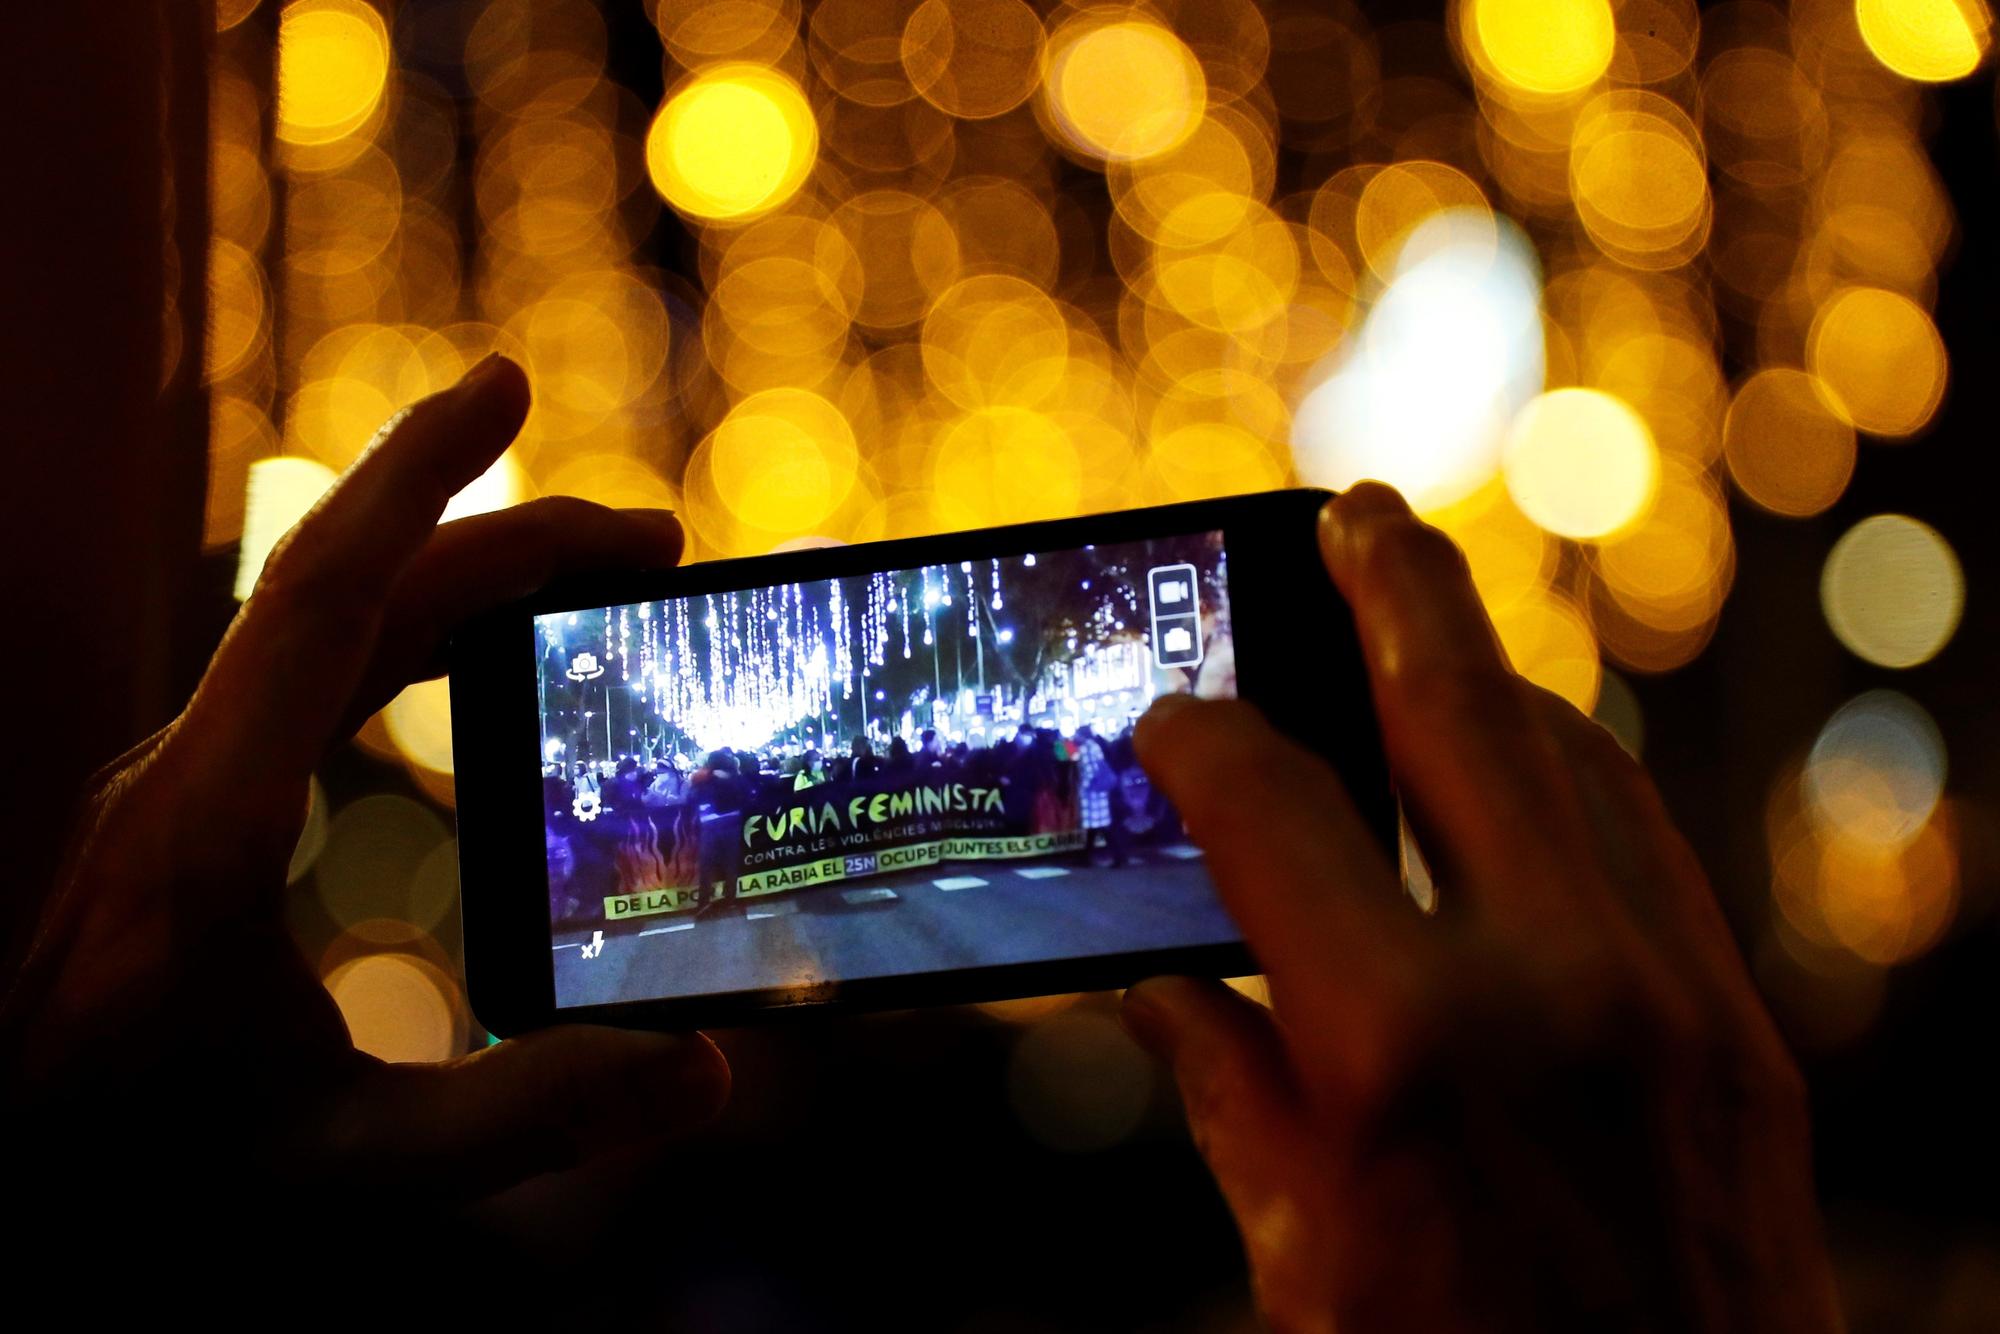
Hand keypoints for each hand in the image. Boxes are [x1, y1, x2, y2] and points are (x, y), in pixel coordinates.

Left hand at [3, 356, 727, 1204]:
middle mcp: (183, 773)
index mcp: (204, 820)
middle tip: (655, 540)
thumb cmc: (134, 1170)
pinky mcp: (188, 815)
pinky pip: (311, 683)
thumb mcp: (339, 1160)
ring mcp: (179, 787)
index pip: (321, 596)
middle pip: (352, 592)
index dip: (420, 478)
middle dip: (506, 538)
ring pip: (328, 631)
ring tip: (593, 586)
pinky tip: (472, 669)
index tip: (508, 384)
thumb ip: (520, 1117)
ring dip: (460, 581)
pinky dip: (412, 641)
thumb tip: (701, 1066)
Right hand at [1125, 484, 1839, 1332]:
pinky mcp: (1740, 1033)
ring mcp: (1668, 998)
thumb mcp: (1296, 1264)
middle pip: (1456, 712)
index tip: (1166, 727)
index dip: (1199, 744)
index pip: (1271, 811)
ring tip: (1423, 637)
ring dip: (1485, 684)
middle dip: (1392, 591)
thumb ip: (1227, 1098)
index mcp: (1398, 1048)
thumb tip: (1164, 992)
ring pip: (1573, 761)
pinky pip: (1645, 846)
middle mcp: (1549, 985)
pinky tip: (1520, 775)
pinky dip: (1570, 781)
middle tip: (1353, 513)